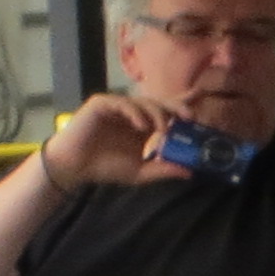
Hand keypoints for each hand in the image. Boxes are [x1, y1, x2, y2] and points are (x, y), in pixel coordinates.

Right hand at [39, 91, 180, 192]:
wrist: (73, 167)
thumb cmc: (104, 168)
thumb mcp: (140, 172)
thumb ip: (163, 169)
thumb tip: (190, 172)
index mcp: (143, 126)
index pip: (166, 111)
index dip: (182, 104)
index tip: (201, 103)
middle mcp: (133, 114)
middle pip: (160, 103)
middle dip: (176, 107)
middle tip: (190, 116)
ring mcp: (117, 107)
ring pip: (144, 103)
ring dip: (157, 114)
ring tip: (163, 130)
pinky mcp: (101, 104)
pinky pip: (122, 103)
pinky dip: (135, 113)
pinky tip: (142, 127)